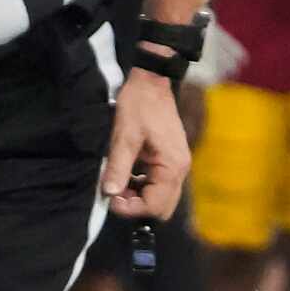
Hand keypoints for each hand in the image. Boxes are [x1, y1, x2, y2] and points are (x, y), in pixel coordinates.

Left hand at [102, 73, 190, 219]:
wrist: (151, 82)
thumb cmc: (139, 105)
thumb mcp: (124, 136)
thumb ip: (117, 167)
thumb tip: (108, 193)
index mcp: (172, 166)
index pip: (154, 206)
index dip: (130, 208)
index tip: (110, 197)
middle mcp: (180, 169)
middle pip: (162, 207)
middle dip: (136, 205)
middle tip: (114, 191)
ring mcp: (178, 165)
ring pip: (161, 198)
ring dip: (138, 196)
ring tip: (118, 181)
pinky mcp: (172, 160)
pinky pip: (160, 185)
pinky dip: (142, 186)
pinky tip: (127, 173)